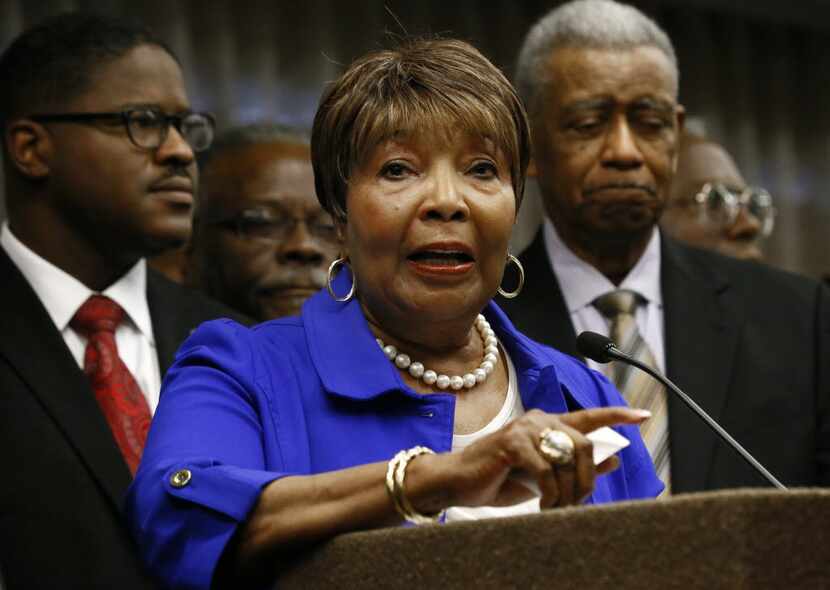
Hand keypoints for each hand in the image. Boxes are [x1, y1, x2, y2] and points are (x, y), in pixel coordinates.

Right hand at [442, 407, 648, 508]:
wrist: (458, 483)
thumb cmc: (498, 479)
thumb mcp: (542, 476)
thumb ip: (572, 466)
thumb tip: (612, 459)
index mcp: (548, 425)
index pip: (588, 417)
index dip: (616, 416)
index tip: (642, 416)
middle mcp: (539, 420)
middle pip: (584, 445)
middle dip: (587, 480)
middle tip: (577, 503)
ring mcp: (525, 428)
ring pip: (567, 457)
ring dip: (568, 491)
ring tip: (557, 508)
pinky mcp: (512, 442)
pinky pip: (546, 469)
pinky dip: (550, 493)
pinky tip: (543, 505)